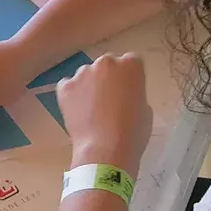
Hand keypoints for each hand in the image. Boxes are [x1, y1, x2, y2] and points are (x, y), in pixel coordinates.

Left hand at [57, 52, 151, 175]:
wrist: (105, 149)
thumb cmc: (133, 132)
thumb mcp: (145, 109)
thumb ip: (135, 93)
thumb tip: (124, 95)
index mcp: (131, 65)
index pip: (131, 61)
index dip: (129, 77)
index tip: (128, 91)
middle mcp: (106, 62)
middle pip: (107, 65)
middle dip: (108, 78)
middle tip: (110, 101)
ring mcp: (83, 72)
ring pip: (86, 75)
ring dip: (89, 86)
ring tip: (92, 110)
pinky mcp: (65, 86)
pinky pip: (68, 86)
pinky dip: (72, 95)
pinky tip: (78, 112)